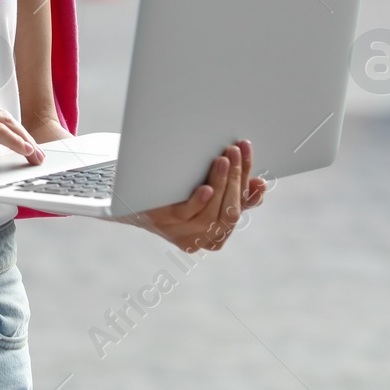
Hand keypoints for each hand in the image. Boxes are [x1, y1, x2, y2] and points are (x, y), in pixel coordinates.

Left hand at [116, 139, 267, 252]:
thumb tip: (259, 184)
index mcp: (218, 232)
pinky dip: (199, 202)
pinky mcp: (162, 224)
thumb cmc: (173, 193)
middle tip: (236, 152)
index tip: (258, 172)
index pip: (241, 209)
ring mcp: (181, 233)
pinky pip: (185, 216)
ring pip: (212, 215)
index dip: (251, 191)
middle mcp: (202, 237)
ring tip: (223, 160)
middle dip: (237, 180)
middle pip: (230, 213)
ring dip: (221, 184)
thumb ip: (230, 191)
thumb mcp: (205, 193)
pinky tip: (205, 188)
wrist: (130, 200)